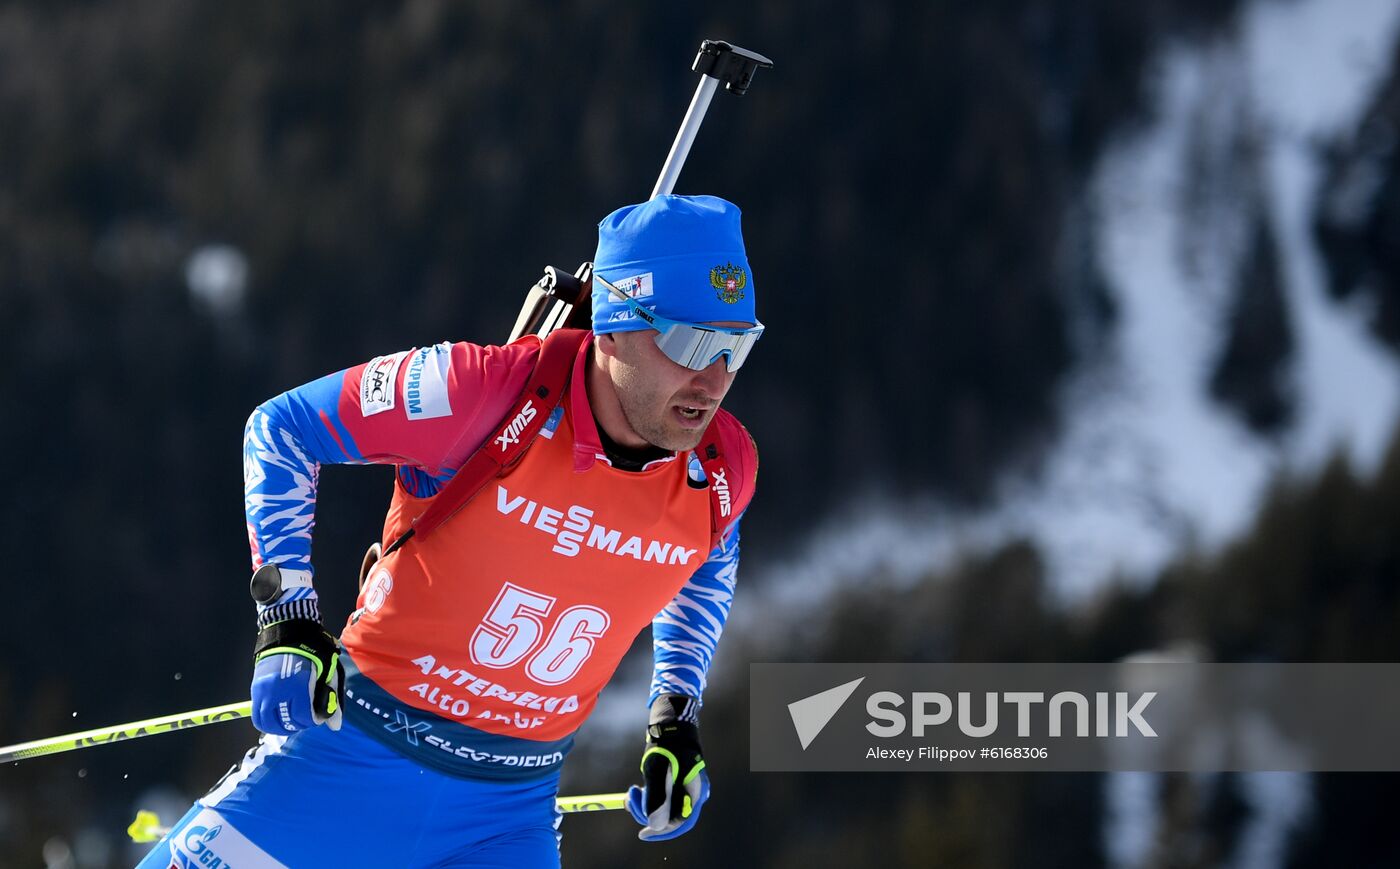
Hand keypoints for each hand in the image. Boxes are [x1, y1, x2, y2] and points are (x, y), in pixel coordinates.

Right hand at [251, 618, 343, 734]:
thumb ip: (331, 698)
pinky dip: (267, 722)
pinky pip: (257, 715)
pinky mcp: (255, 689)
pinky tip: (278, 719)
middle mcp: (277, 691)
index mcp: (298, 685)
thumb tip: (335, 726)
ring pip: (268, 723)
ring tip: (292, 721)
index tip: (319, 716)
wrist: (289, 632)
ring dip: (281, 727)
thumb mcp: (328, 671)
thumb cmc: (314, 651)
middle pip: (287, 722)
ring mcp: (263, 691)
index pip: (303, 716)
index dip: (313, 720)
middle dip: (299, 724)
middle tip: (306, 718)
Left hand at [626, 695, 708, 840]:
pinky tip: (640, 786)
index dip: (660, 832)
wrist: (672, 721)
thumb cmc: (668, 743)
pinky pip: (663, 797)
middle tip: (630, 799)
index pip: (680, 823)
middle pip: (671, 816)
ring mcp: (686, 788)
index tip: (641, 834)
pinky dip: (650, 796)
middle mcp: (694, 793)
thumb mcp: (659, 770)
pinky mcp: (677, 782)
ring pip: (665, 807)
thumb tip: (654, 826)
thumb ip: (658, 799)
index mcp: (696, 792)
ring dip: (646, 803)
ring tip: (633, 790)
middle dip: (648, 812)